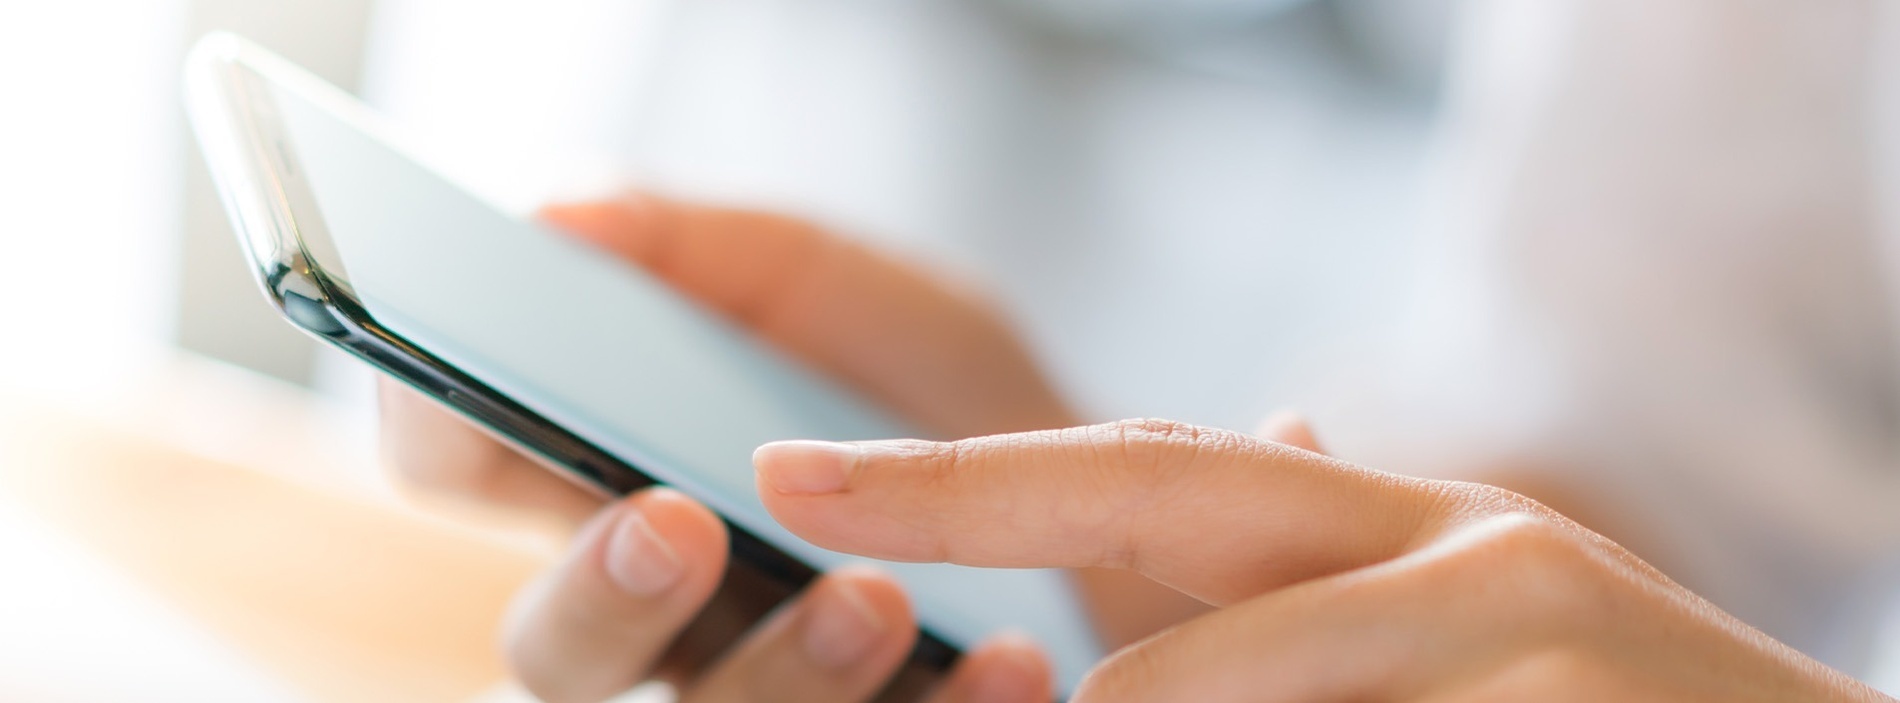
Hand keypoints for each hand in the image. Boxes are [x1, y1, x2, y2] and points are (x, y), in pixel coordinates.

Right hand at [378, 195, 1198, 699]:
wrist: (1114, 502)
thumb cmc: (953, 398)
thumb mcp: (849, 292)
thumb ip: (711, 249)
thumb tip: (557, 213)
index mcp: (622, 479)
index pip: (460, 470)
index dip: (437, 430)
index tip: (472, 383)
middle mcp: (665, 610)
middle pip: (550, 650)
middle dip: (595, 597)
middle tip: (674, 524)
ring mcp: (754, 684)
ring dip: (775, 667)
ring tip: (874, 597)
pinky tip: (1005, 656)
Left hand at [754, 419, 1894, 701]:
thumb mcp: (1452, 623)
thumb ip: (1327, 571)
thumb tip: (1276, 425)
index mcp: (1398, 523)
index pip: (1141, 474)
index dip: (956, 479)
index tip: (786, 478)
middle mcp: (1453, 545)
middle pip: (1159, 521)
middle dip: (972, 526)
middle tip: (803, 515)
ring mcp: (1521, 625)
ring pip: (1208, 681)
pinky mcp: (1571, 701)